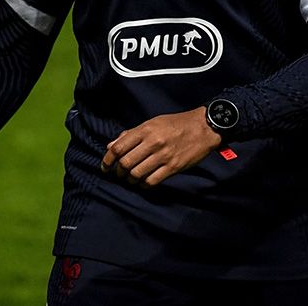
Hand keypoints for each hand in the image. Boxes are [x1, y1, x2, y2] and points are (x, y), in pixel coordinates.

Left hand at [100, 107, 222, 186]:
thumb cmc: (176, 123)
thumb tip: (110, 146)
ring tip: (130, 179)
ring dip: (129, 179)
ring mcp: (163, 156)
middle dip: (118, 171)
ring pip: (137, 174)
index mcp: (146, 129)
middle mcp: (153, 142)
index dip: (107, 159)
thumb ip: (131, 134)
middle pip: (126, 162)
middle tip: (118, 173)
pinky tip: (142, 182)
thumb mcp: (153, 122)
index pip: (119, 147)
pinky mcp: (173, 167)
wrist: (203, 127)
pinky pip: (152, 181)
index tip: (105, 166)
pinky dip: (143, 184)